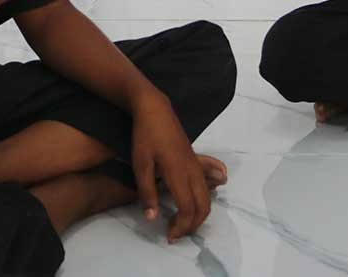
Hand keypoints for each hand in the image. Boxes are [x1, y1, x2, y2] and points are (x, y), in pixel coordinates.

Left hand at [130, 93, 208, 242]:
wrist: (155, 110)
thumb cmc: (145, 136)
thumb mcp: (140, 165)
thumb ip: (147, 193)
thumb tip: (152, 219)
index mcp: (178, 173)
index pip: (188, 208)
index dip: (181, 226)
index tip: (169, 236)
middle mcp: (192, 171)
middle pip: (204, 206)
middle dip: (193, 225)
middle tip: (175, 234)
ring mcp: (195, 165)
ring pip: (207, 197)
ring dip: (198, 215)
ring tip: (180, 223)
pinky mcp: (194, 161)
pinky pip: (205, 186)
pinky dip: (201, 202)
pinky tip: (190, 205)